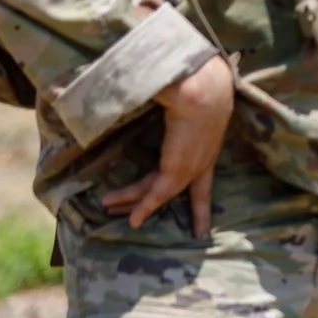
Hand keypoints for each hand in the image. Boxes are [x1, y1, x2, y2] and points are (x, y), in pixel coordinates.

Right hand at [101, 54, 233, 237]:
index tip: (202, 230)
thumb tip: (158, 100)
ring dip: (132, 200)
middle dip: (155, 206)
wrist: (202, 88)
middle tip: (137, 220)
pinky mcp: (178, 170)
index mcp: (208, 146)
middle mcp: (202, 161)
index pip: (204, 182)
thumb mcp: (188, 101)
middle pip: (177, 191)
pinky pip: (156, 193)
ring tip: (109, 206)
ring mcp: (192, 168)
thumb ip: (173, 107)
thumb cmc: (196, 86)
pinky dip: (143, 207)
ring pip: (158, 192)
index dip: (201, 206)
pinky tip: (133, 219)